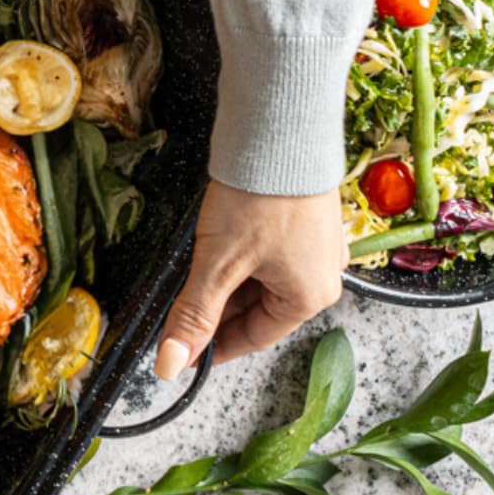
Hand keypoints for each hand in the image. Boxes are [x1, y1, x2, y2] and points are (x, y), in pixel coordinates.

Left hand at [154, 181, 346, 378]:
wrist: (280, 131)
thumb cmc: (260, 195)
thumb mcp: (218, 263)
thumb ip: (194, 316)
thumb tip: (172, 363)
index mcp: (310, 297)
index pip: (254, 338)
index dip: (212, 347)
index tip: (182, 352)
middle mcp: (322, 276)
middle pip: (258, 309)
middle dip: (217, 309)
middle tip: (178, 308)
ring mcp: (317, 246)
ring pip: (261, 280)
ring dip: (228, 281)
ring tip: (195, 269)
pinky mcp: (306, 220)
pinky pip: (270, 253)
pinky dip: (241, 257)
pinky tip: (218, 244)